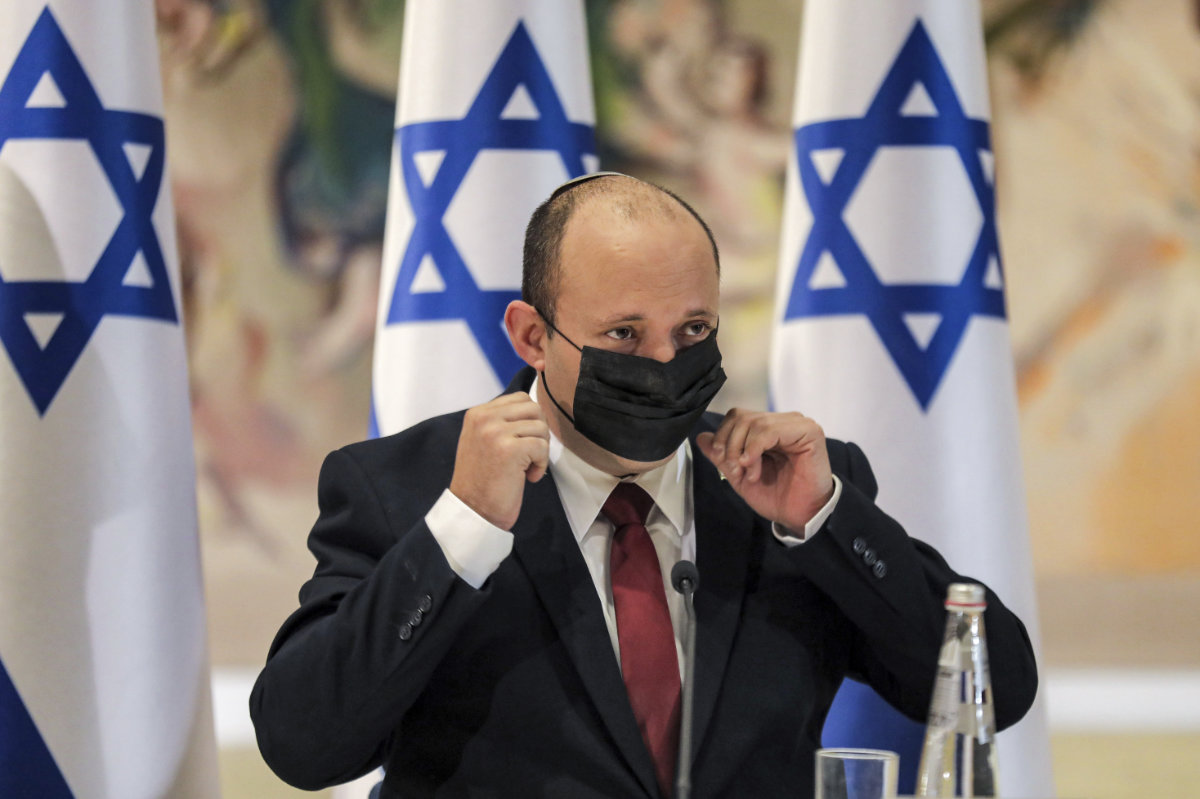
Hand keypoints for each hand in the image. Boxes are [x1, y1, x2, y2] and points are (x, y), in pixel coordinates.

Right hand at [449, 392, 549, 529]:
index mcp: (477, 413)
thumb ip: (502, 421)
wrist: (472, 510)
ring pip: (541, 427)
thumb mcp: (484, 440)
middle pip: (534, 408)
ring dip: (541, 450)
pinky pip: (542, 447)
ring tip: (526, 467)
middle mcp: (484, 418)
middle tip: (530, 454)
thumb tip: (535, 409)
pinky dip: (541, 465)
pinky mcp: (509, 449)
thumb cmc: (483, 480)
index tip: (522, 443)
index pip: (520, 398)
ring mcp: (495, 432)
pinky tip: (528, 477)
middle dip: (539, 432)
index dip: (530, 421)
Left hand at [695, 409, 833, 533]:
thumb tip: (701, 437)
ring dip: (744, 451)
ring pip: (754, 422)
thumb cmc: (775, 496)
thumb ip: (722, 456)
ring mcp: (797, 424)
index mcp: (768, 428)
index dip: (723, 436)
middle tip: (735, 470)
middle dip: (731, 445)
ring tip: (750, 474)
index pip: (736, 416)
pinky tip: (754, 466)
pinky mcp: (808, 431)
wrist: (798, 515)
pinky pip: (771, 430)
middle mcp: (783, 421)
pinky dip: (755, 448)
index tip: (724, 462)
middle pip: (741, 417)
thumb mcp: (740, 475)